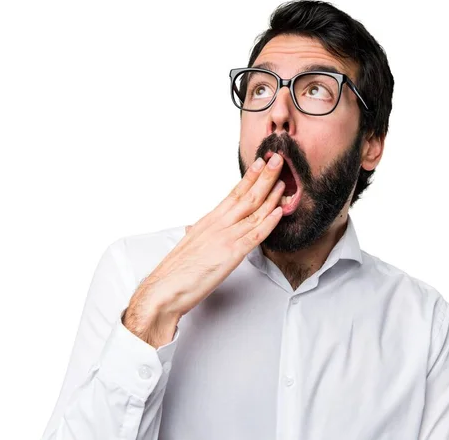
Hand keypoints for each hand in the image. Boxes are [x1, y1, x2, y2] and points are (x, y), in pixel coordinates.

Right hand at [123, 153, 285, 346]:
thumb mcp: (190, 244)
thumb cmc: (176, 271)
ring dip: (272, 195)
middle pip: (247, 196)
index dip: (249, 177)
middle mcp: (218, 224)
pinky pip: (254, 235)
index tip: (260, 163)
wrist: (163, 289)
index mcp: (209, 220)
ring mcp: (225, 237)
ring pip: (254, 212)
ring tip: (284, 180)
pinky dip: (269, 222)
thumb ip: (200, 234)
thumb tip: (197, 228)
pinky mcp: (231, 254)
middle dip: (265, 176)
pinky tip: (279, 212)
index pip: (234, 193)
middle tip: (278, 159)